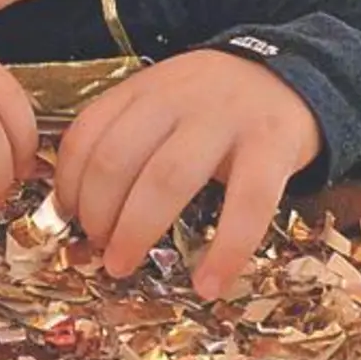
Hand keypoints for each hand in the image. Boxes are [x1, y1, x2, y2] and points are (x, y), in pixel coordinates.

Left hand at [55, 50, 321, 299]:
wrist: (291, 74)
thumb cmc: (214, 103)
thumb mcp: (162, 101)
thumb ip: (123, 136)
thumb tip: (76, 204)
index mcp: (144, 89)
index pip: (87, 133)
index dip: (69, 183)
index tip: (69, 218)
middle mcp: (177, 99)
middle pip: (117, 158)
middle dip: (96, 214)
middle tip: (98, 248)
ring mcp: (226, 120)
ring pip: (167, 178)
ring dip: (136, 230)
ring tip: (124, 266)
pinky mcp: (272, 145)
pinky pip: (247, 204)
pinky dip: (226, 251)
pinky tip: (209, 284)